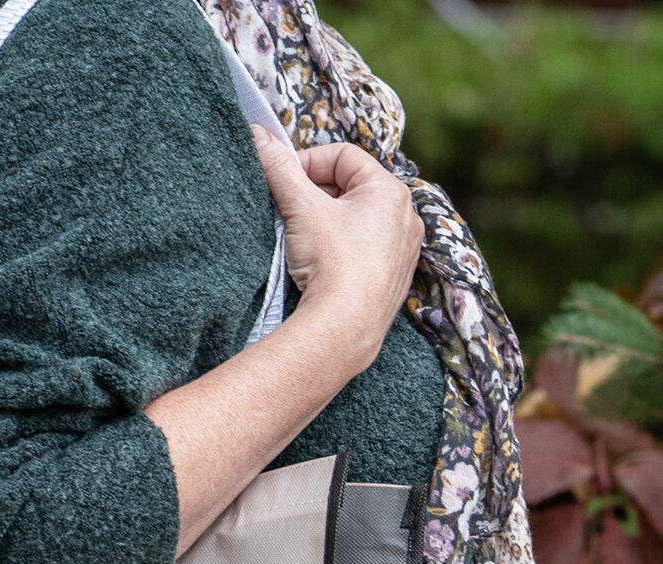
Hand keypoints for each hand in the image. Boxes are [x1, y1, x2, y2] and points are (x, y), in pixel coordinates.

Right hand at [250, 126, 423, 362]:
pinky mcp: (394, 281)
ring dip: (329, 223)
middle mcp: (405, 217)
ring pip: (358, 221)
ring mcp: (403, 252)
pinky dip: (342, 250)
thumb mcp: (301, 208)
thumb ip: (279, 168)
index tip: (284, 181)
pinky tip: (323, 267)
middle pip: (352, 188)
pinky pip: (365, 251)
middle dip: (317, 195)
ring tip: (304, 241)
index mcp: (390, 190)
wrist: (345, 329)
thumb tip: (257, 134)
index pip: (343, 157)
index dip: (308, 163)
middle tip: (290, 212)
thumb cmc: (332, 264)